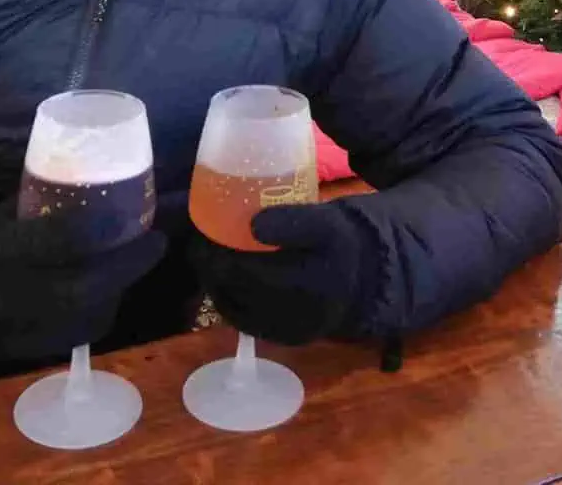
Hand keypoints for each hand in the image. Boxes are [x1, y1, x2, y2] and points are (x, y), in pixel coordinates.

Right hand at [0, 205, 166, 366]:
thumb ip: (35, 203)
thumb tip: (86, 176)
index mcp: (1, 253)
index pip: (62, 240)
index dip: (103, 225)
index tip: (134, 209)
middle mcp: (17, 295)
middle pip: (89, 283)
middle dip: (131, 261)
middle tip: (157, 239)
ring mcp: (27, 330)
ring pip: (93, 312)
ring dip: (122, 284)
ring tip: (138, 259)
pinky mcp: (35, 350)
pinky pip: (83, 330)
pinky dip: (104, 308)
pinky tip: (112, 289)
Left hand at [190, 203, 380, 345]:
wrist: (360, 282)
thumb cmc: (339, 245)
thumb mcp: (326, 223)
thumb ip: (293, 222)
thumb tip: (252, 226)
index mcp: (310, 282)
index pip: (247, 270)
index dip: (219, 251)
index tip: (205, 231)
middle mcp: (296, 314)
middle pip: (236, 288)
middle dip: (212, 265)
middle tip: (201, 243)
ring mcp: (287, 331)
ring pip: (233, 305)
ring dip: (215, 281)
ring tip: (208, 258)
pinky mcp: (280, 339)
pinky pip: (241, 319)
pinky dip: (227, 298)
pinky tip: (223, 280)